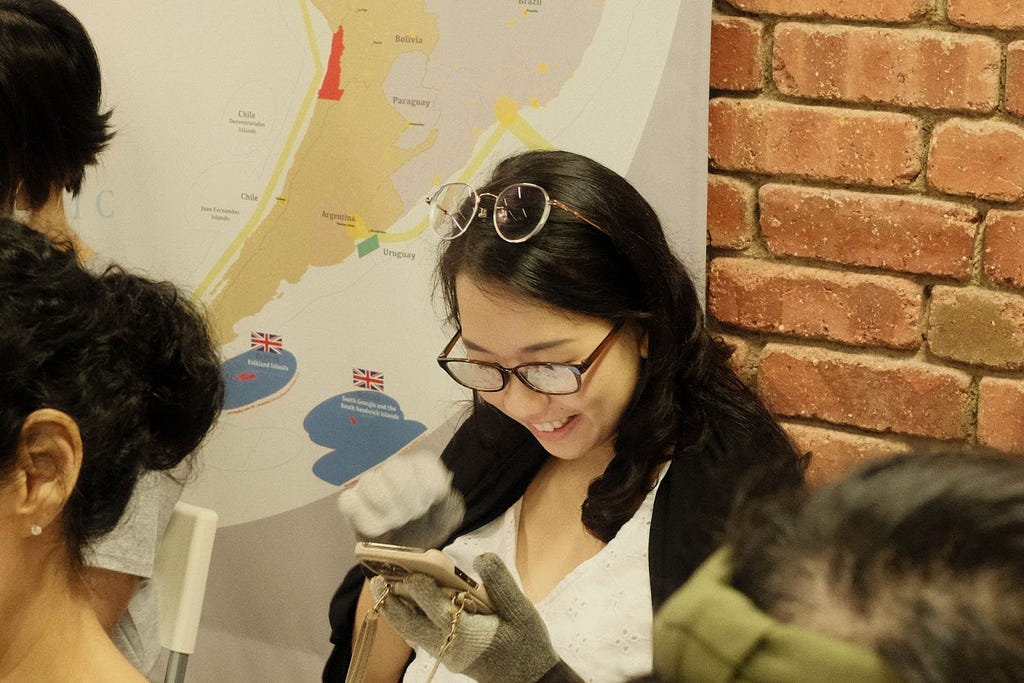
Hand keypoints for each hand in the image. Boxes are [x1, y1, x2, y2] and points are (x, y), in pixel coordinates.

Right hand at [338, 413, 465, 548]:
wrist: (404, 551)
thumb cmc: (427, 528)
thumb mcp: (447, 518)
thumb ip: (450, 504)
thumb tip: (441, 492)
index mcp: (421, 467)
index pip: (424, 462)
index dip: (429, 483)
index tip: (433, 502)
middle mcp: (394, 469)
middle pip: (395, 469)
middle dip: (408, 496)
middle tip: (414, 515)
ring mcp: (370, 483)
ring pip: (371, 482)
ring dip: (388, 507)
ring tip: (397, 522)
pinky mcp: (351, 502)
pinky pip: (351, 502)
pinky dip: (367, 518)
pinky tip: (381, 529)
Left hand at [373, 552, 582, 682]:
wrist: (530, 679)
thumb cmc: (527, 643)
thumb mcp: (522, 611)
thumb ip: (501, 583)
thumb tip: (481, 558)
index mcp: (469, 633)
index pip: (435, 609)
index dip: (421, 589)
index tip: (411, 570)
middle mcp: (451, 646)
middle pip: (411, 626)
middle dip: (393, 603)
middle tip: (376, 580)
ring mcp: (447, 653)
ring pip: (411, 633)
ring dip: (395, 612)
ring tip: (382, 588)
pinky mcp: (448, 655)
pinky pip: (419, 636)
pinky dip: (408, 619)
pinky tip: (405, 603)